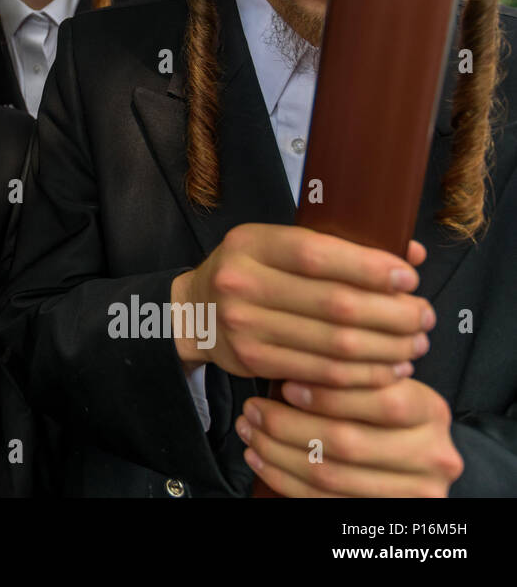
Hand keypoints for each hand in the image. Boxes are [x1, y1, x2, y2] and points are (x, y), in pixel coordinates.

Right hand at [171, 224, 433, 387]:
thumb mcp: (278, 245)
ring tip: (414, 343)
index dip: (369, 268)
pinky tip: (388, 367)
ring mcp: (244, 324)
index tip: (408, 279)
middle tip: (423, 317)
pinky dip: (363, 374)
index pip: (317, 255)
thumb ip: (337, 247)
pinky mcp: (252, 360)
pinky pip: (321, 373)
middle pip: (333, 304)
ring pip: (333, 344)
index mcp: (252, 243)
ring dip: (386, 348)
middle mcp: (241, 282)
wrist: (194, 311)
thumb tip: (412, 253)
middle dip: (391, 313)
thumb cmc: (250, 271)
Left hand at [238, 378, 462, 496]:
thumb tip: (291, 366)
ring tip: (250, 431)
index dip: (329, 396)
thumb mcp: (380, 386)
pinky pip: (324, 500)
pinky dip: (284, 479)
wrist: (412, 457)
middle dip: (288, 425)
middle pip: (349, 442)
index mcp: (431, 412)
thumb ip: (348, 376)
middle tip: (253, 409)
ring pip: (330, 475)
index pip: (383, 402)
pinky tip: (260, 458)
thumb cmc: (382, 411)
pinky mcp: (385, 513)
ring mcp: (413, 491)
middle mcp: (432, 455)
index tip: (286, 387)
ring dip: (277, 453)